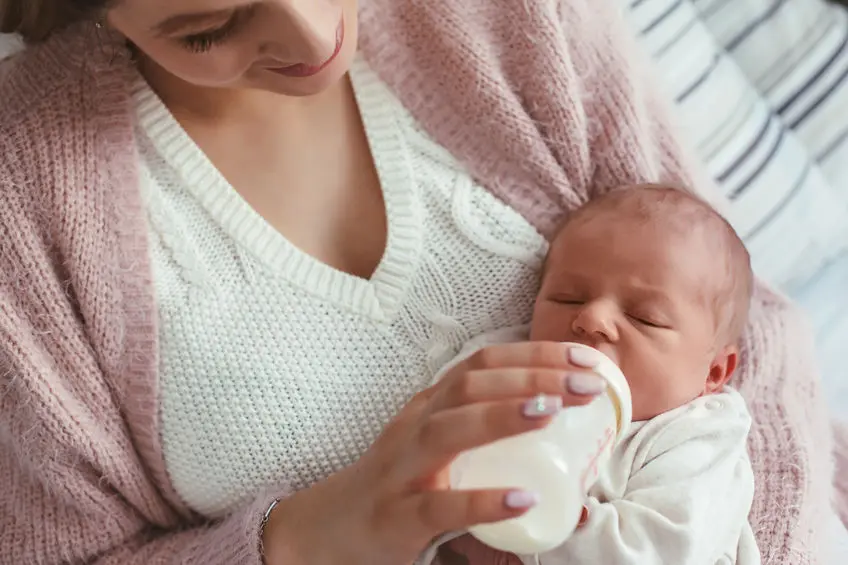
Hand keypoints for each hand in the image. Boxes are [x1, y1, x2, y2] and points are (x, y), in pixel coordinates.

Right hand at [262, 342, 607, 564]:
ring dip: (502, 416)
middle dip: (531, 378)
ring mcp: (402, 469)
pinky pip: (438, 505)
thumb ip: (502, 468)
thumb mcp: (445, 460)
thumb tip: (584, 500)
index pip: (483, 364)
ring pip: (448, 430)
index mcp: (431, 407)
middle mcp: (415, 427)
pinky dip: (482, 500)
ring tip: (550, 413)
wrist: (329, 530)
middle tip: (586, 384)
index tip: (585, 359)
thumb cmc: (400, 488)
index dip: (534, 355)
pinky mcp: (396, 516)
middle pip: (470, 385)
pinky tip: (522, 498)